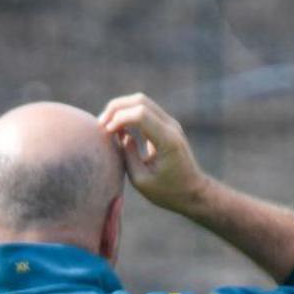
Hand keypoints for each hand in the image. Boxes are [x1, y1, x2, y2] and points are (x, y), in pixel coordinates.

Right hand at [99, 93, 209, 212]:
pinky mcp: (166, 126)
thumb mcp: (141, 180)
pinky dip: (128, 114)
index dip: (118, 119)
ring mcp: (170, 124)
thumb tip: (119, 135)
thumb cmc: (167, 191)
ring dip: (121, 110)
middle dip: (116, 108)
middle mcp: (171, 126)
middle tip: (100, 125)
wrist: (193, 192)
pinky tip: (117, 129)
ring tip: (106, 126)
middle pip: (140, 101)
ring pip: (141, 102)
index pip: (140, 114)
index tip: (106, 133)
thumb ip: (128, 155)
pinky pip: (144, 111)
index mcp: (167, 140)